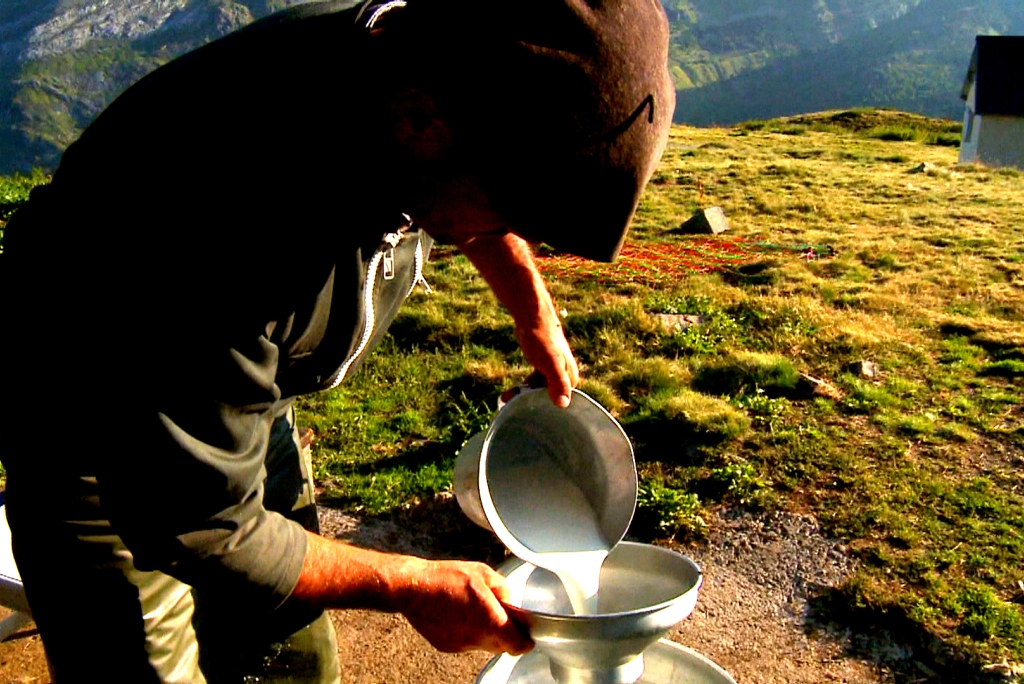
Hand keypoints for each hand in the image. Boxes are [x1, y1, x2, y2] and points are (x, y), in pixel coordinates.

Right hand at [396, 558, 532, 654]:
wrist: (414, 588)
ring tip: (474, 609)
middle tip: (501, 616)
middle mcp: (477, 638)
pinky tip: (459, 614)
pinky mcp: (447, 646)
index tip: (528, 638)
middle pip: (501, 645)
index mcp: (491, 621)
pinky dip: (468, 632)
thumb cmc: (447, 578)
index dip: (525, 642)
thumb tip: (508, 601)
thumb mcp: (483, 573)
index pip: (517, 645)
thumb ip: (503, 589)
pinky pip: (466, 643)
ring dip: (486, 632)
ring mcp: (461, 644)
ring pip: (483, 644)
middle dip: (505, 634)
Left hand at [515, 316, 579, 407]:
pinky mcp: (543, 366)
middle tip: (510, 406)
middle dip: (530, 403)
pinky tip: (509, 393)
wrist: (532, 317)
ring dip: (523, 396)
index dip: (543, 408)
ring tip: (505, 398)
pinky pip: (534, 383)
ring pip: (538, 391)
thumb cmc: (541, 339)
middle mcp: (565, 377)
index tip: (526, 412)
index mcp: (571, 379)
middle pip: (547, 397)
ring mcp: (554, 371)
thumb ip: (558, 382)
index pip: (559, 403)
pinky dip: (523, 388)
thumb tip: (564, 404)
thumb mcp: (550, 362)